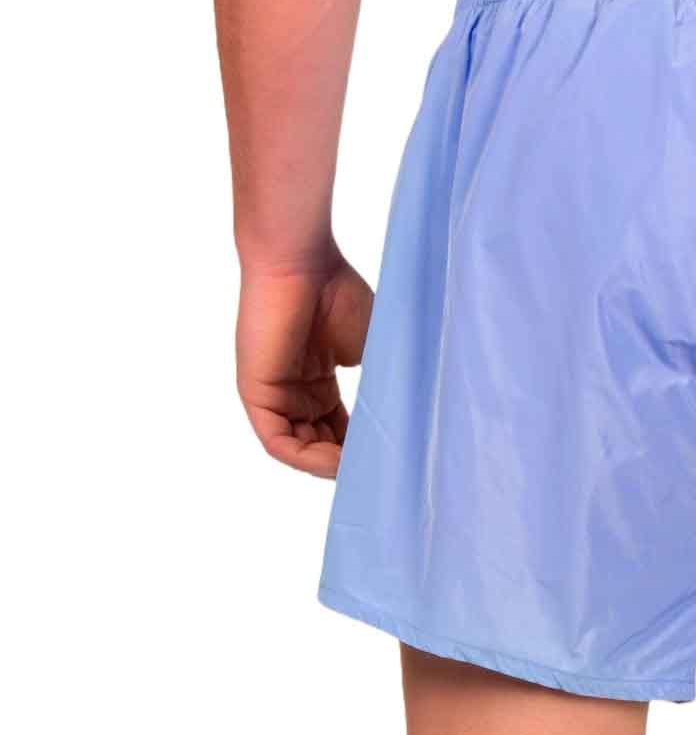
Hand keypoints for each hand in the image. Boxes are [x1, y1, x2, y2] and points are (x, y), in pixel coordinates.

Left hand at [236, 249, 372, 477]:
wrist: (301, 261)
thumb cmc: (336, 291)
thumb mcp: (367, 346)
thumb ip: (377, 382)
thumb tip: (400, 421)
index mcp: (317, 376)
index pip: (337, 425)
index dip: (361, 445)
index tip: (390, 454)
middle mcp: (293, 390)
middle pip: (320, 441)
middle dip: (348, 462)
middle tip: (381, 472)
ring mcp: (273, 394)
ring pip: (301, 448)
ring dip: (331, 466)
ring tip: (364, 474)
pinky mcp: (256, 395)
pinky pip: (279, 442)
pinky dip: (308, 459)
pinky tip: (338, 464)